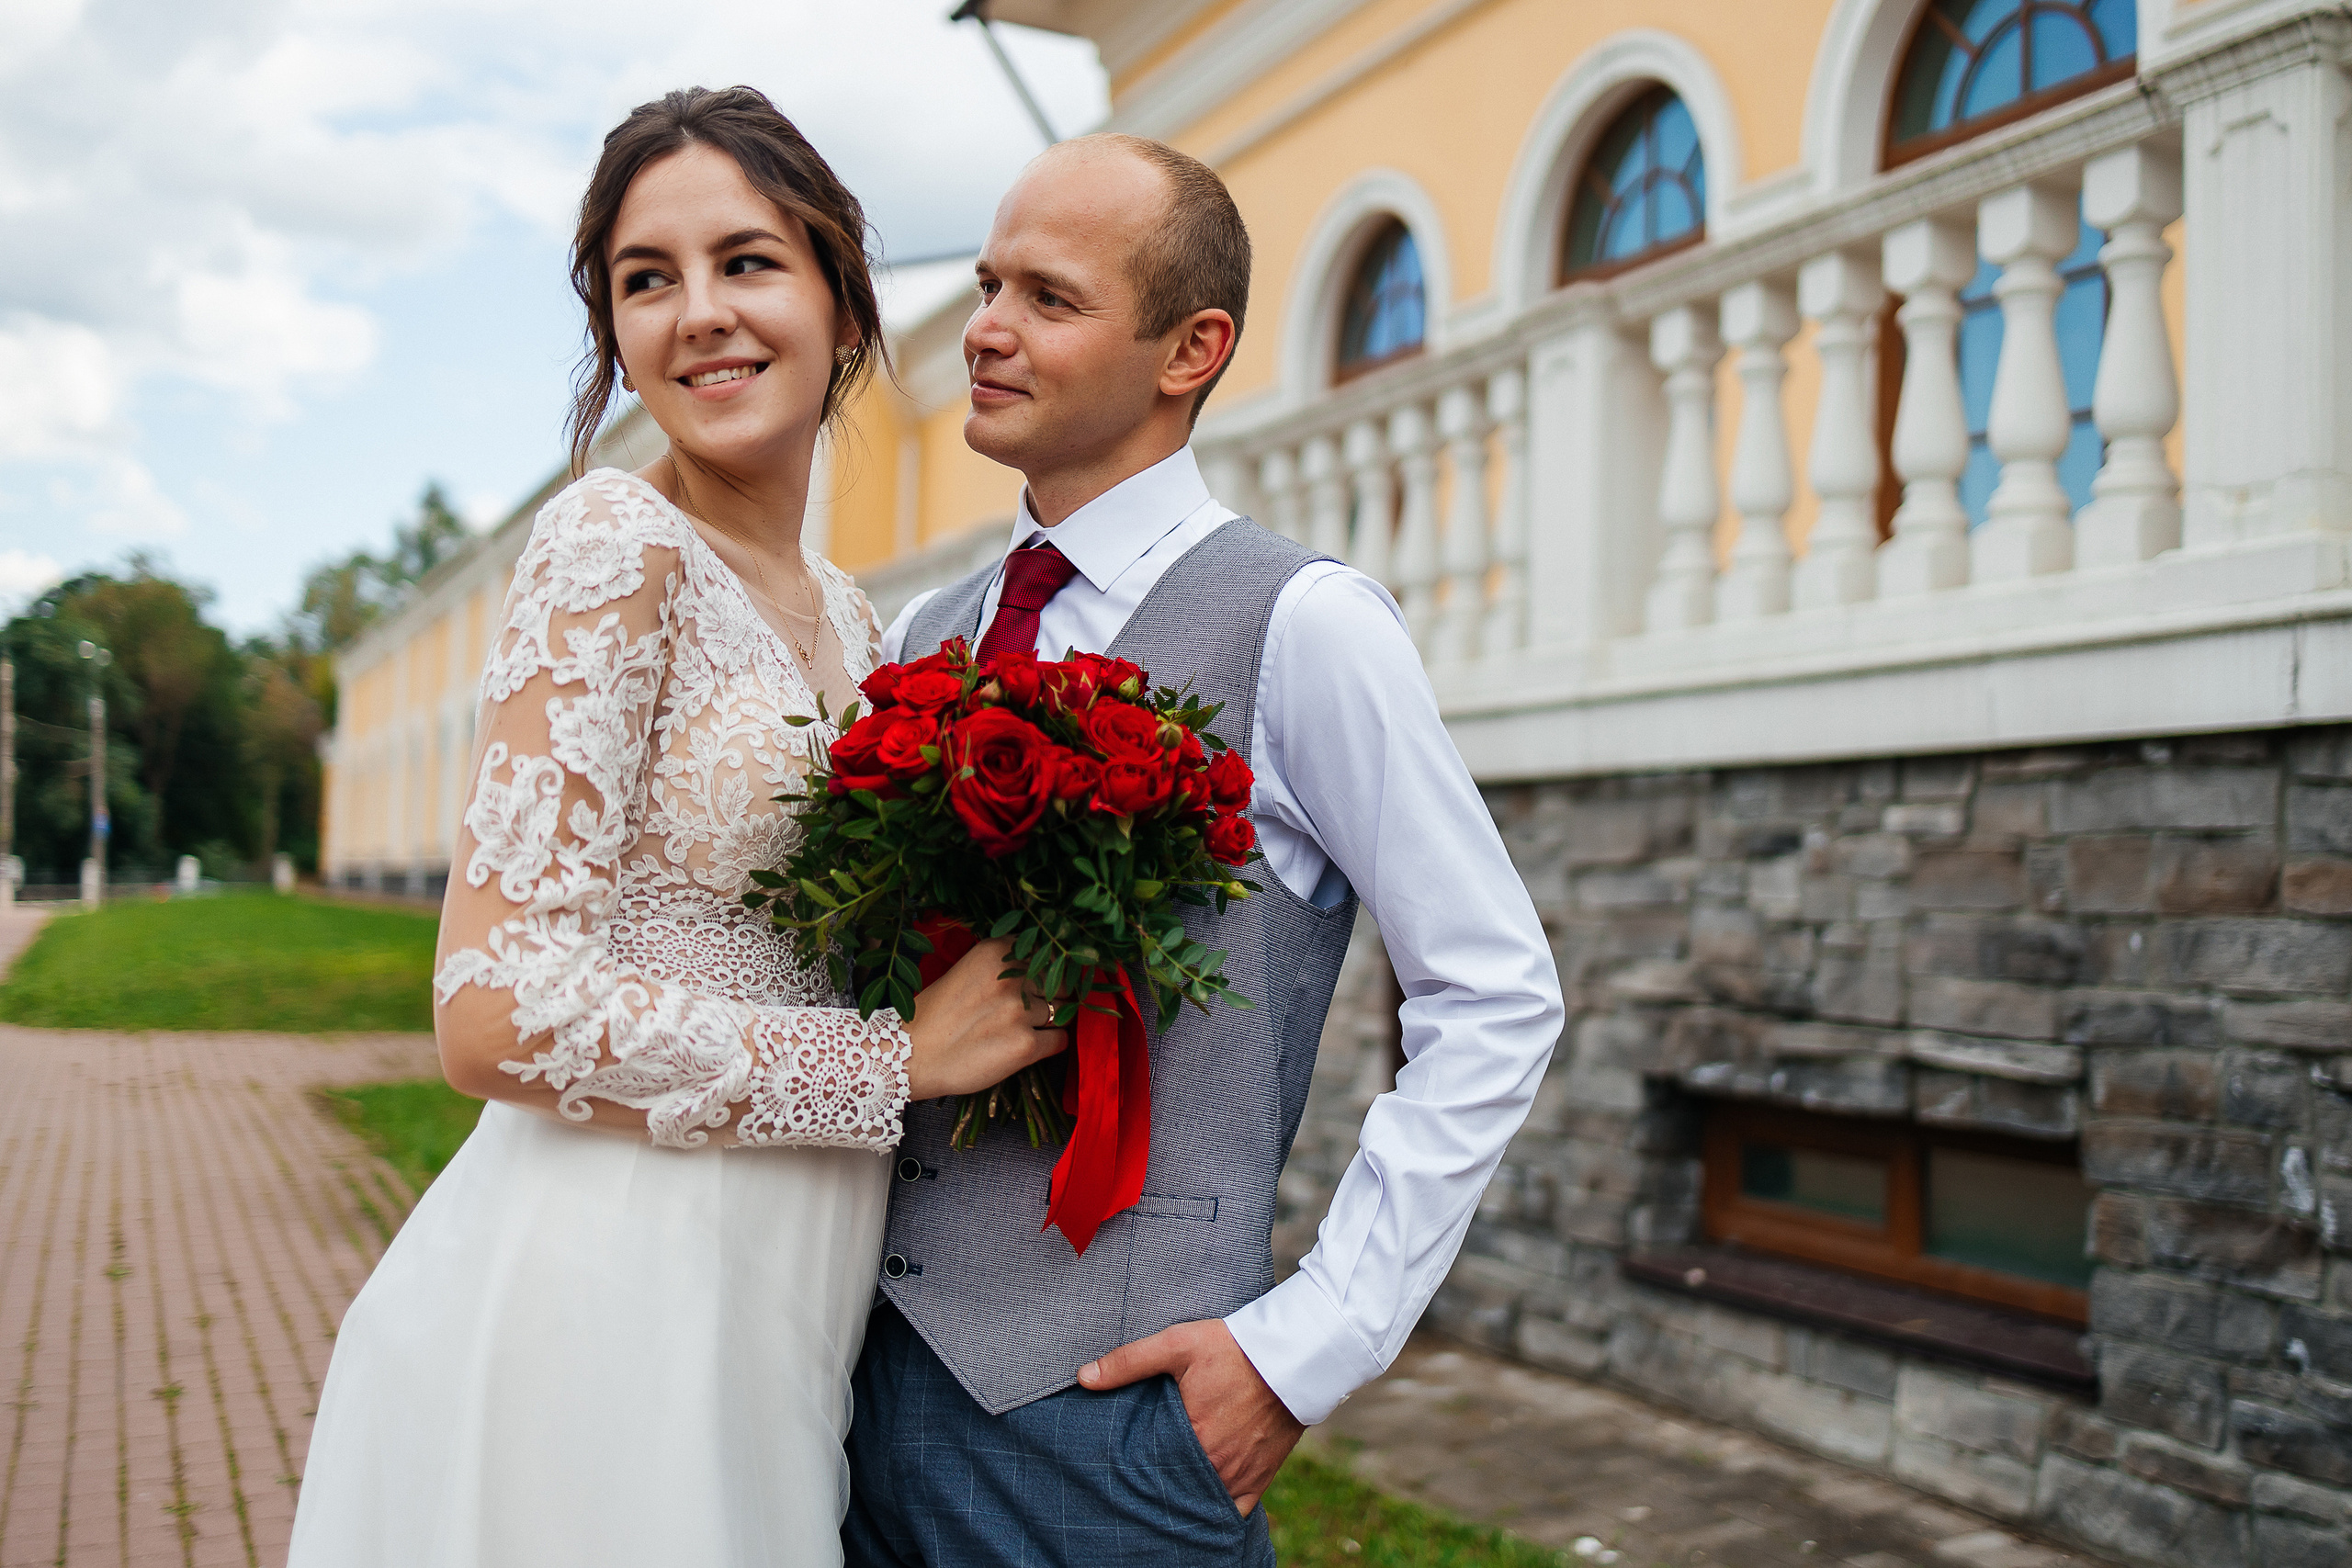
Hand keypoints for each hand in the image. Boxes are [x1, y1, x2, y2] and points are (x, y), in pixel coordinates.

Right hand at [903, 936, 1066, 1099]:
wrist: (910, 1055)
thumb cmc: (936, 1015)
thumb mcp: (969, 971)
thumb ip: (1005, 965)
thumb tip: (1050, 967)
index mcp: (996, 952)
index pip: (1046, 952)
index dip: (1047, 969)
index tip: (1041, 980)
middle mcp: (1011, 977)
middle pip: (1060, 982)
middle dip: (1052, 995)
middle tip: (1030, 1010)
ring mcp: (1020, 1011)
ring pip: (1060, 1012)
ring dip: (1047, 1022)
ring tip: (1015, 1030)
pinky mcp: (1025, 1045)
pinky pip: (1060, 1040)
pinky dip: (1049, 1045)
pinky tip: (1025, 1046)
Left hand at [1078, 1319, 1302, 1515]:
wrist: (1294, 1355)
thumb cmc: (1233, 1348)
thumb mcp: (1177, 1344)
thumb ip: (1129, 1362)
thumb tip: (1083, 1377)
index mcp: (1190, 1438)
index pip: (1148, 1471)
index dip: (1132, 1472)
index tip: (1119, 1469)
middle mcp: (1214, 1466)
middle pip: (1173, 1491)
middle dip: (1156, 1488)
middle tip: (1137, 1484)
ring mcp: (1239, 1476)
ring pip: (1201, 1504)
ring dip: (1183, 1500)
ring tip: (1163, 1494)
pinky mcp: (1260, 1478)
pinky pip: (1235, 1512)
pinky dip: (1217, 1512)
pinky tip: (1201, 1507)